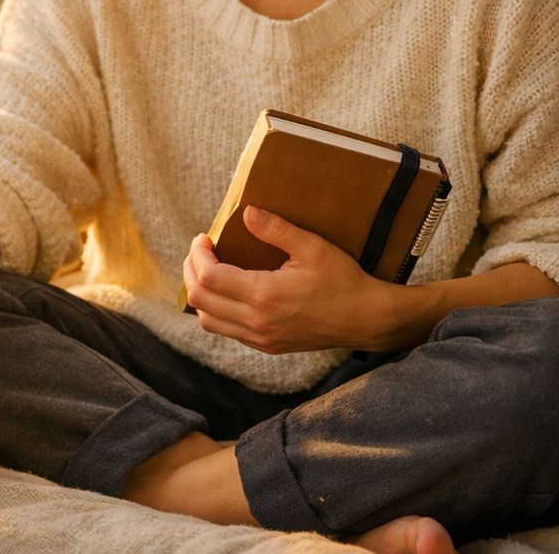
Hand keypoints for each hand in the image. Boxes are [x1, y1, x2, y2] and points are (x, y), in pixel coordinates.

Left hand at [181, 205, 398, 353]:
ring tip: (207, 270)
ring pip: (208, 321)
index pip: (208, 277)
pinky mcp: (267, 346)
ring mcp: (260, 338)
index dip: (198, 254)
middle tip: (200, 251)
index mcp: (264, 295)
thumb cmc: (343, 281)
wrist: (366, 319)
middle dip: (191, 271)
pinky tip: (227, 291)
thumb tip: (247, 212)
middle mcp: (257, 322)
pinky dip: (216, 310)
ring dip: (200, 294)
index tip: (204, 238)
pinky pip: (226, 331)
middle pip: (199, 300)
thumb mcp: (312, 247)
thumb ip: (276, 229)